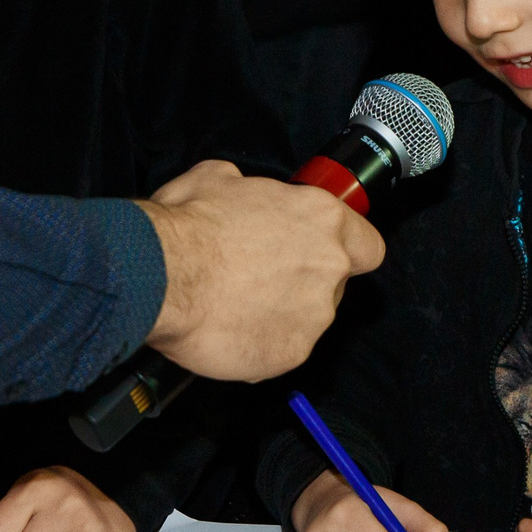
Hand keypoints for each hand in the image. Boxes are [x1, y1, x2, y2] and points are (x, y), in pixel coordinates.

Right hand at [139, 161, 385, 381]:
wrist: (162, 276)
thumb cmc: (189, 225)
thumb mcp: (217, 177)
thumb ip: (248, 187)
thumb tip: (239, 188)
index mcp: (322, 218)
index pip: (368, 245)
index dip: (349, 250)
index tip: (327, 253)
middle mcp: (329, 266)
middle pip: (335, 283)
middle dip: (305, 282)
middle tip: (262, 277)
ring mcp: (314, 314)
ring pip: (309, 319)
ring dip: (281, 314)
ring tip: (237, 305)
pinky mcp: (292, 353)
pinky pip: (283, 350)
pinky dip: (261, 344)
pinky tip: (229, 329)